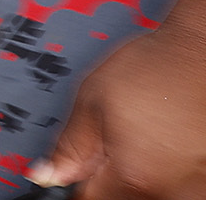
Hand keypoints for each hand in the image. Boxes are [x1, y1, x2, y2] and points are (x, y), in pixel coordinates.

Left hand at [31, 17, 205, 197]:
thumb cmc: (154, 68)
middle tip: (113, 137)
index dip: (77, 180)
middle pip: (122, 197)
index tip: (74, 168)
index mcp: (136, 175)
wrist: (199, 52)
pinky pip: (177, 184)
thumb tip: (47, 174)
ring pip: (150, 191)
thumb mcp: (92, 100)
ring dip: (138, 170)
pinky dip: (164, 167)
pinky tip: (164, 138)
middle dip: (108, 173)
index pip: (92, 199)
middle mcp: (172, 189)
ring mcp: (197, 185)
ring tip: (144, 132)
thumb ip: (69, 146)